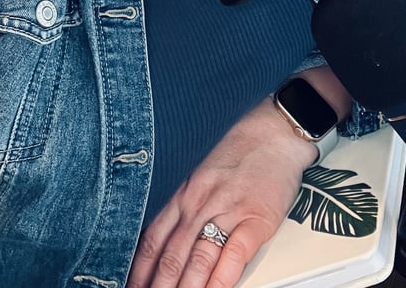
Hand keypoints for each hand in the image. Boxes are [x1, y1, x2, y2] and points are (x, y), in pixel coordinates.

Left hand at [126, 96, 318, 287]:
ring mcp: (227, 211)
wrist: (273, 133)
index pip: (152, 240)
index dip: (140, 269)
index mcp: (184, 195)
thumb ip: (186, 208)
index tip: (132, 286)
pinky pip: (234, 254)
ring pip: (198, 259)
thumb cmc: (240, 155)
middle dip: (158, 286)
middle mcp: (200, 204)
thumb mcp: (202, 177)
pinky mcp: (255, 219)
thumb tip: (168, 244)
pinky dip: (222, 279)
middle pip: (172, 256)